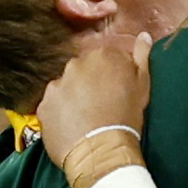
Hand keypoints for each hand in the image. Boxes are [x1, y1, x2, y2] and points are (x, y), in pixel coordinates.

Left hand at [37, 31, 147, 165]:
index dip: (110, 77)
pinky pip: (52, 106)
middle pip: (82, 71)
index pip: (104, 60)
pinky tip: (72, 126)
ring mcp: (56, 85)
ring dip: (73, 98)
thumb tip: (144, 35)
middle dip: (89, 84)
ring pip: (65, 88)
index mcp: (101, 56)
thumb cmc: (127, 118)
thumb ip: (142, 56)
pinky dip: (60, 114)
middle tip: (99, 106)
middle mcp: (75, 65)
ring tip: (84, 119)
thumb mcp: (143, 85)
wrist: (102, 151)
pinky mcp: (44, 106)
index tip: (114, 92)